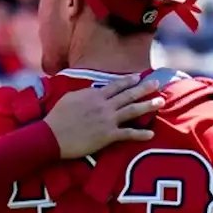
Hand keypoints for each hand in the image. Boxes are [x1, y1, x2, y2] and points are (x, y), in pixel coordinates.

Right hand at [43, 74, 164, 158]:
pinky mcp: (107, 136)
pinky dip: (140, 134)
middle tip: (157, 83)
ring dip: (148, 105)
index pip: (115, 85)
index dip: (128, 80)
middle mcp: (104, 105)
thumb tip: (94, 90)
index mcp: (94, 94)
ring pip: (132, 110)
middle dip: (144, 88)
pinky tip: (151, 134)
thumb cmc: (57, 117)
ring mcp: (107, 120)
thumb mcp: (70, 98)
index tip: (138, 76)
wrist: (51, 135)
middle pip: (128, 94)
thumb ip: (85, 93)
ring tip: (160, 101)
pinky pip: (128, 134)